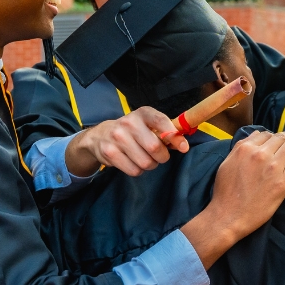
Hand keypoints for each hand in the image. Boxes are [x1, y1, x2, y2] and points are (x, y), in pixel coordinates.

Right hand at [65, 107, 188, 176]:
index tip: (183, 147)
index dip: (174, 136)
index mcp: (142, 113)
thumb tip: (182, 144)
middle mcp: (129, 122)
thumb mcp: (147, 125)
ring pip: (145, 162)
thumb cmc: (132, 131)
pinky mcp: (109, 152)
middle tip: (158, 156)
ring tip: (144, 158)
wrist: (100, 136)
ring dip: (150, 165)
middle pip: (155, 147)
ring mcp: (117, 137)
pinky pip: (134, 170)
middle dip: (162, 156)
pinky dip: (137, 170)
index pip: (161, 121)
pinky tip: (132, 162)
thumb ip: (164, 132)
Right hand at [181, 129, 284, 268]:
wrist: (229, 215)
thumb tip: (255, 136)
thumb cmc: (224, 193)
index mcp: (245, 148)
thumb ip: (240, 147)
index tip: (282, 136)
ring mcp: (273, 167)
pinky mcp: (283, 181)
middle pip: (280, 138)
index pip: (265, 135)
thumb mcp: (227, 164)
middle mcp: (260, 154)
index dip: (275, 134)